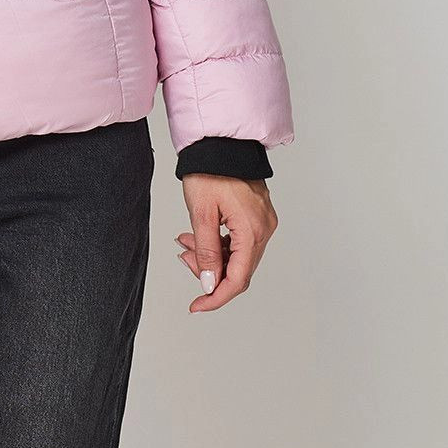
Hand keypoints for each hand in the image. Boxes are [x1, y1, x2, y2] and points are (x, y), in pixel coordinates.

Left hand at [175, 175, 278, 312]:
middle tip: (183, 259)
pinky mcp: (257, 214)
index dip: (216, 297)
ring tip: (185, 244)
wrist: (219, 141)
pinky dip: (218, 243)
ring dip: (211, 256)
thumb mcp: (201, 214)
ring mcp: (263, 221)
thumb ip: (206, 252)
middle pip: (238, 268)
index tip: (197, 306)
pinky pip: (239, 240)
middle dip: (209, 272)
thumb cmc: (209, 170)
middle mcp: (264, 229)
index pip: (237, 279)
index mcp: (253, 231)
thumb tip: (210, 284)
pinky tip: (197, 236)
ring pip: (237, 255)